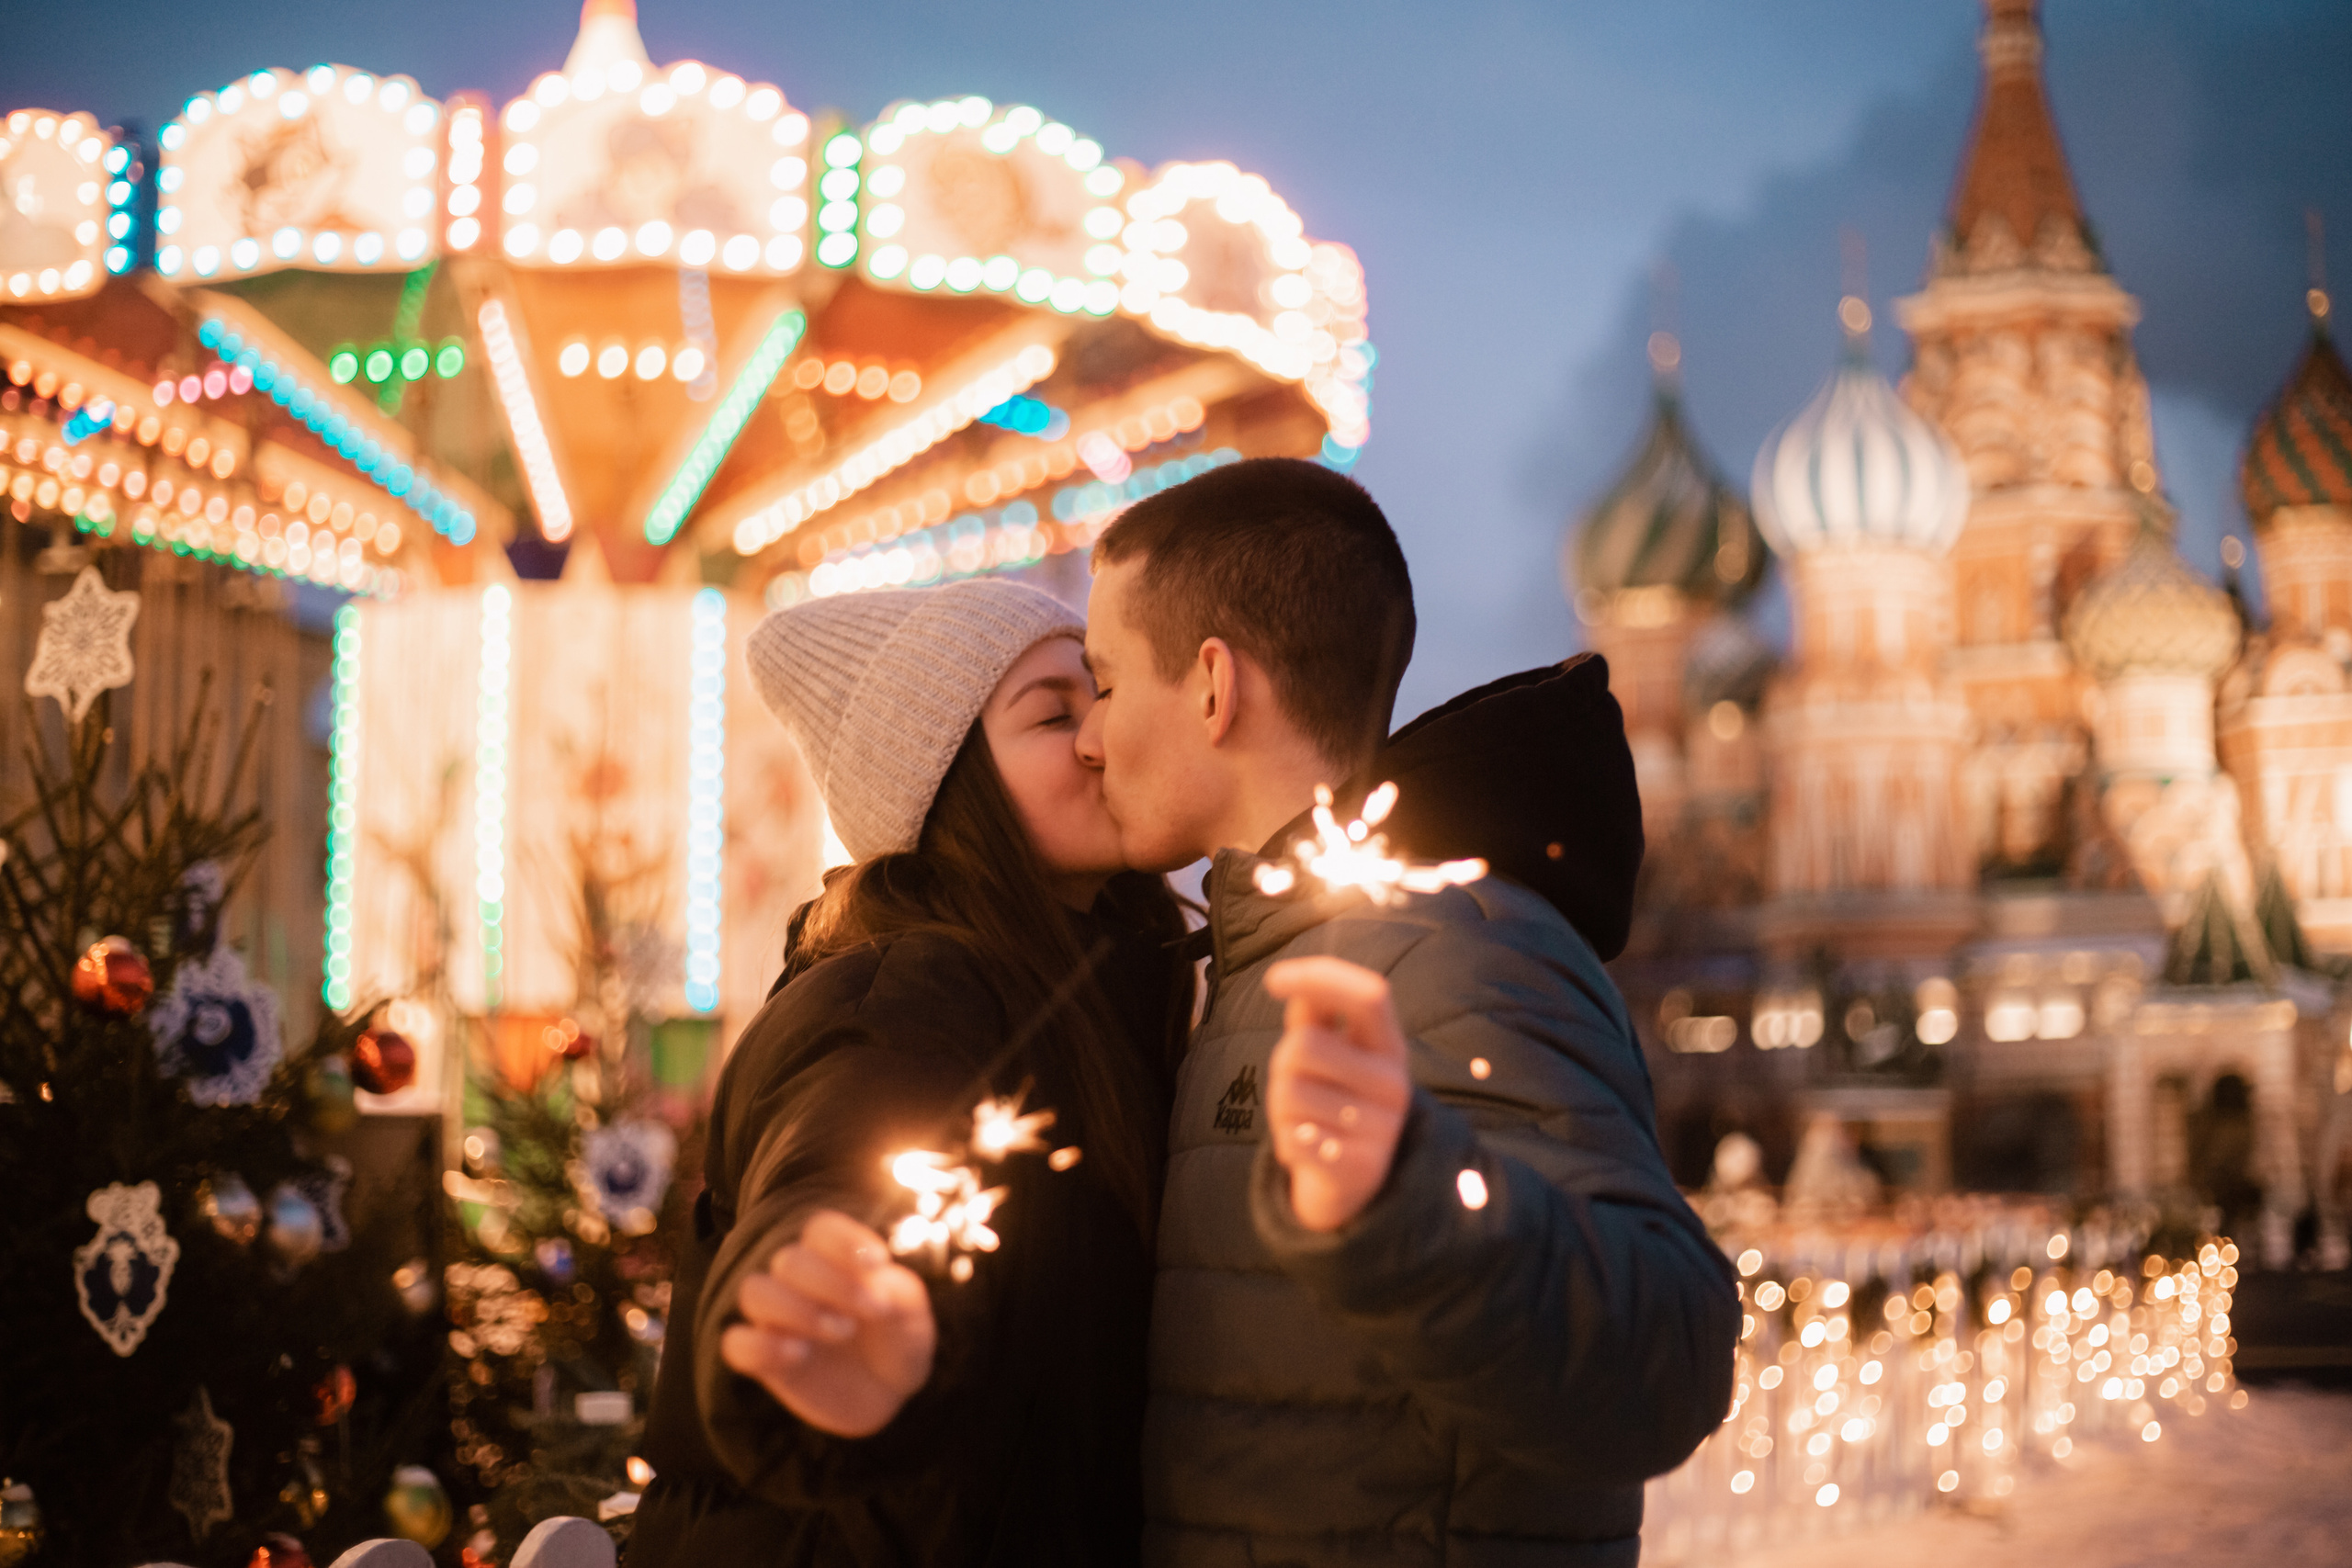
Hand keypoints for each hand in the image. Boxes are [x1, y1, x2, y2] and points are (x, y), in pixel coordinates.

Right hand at [719, 1209, 936, 1436]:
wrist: (888, 1391)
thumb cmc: (897, 1338)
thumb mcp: (910, 1312)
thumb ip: (893, 1291)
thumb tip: (870, 1287)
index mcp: (834, 1257)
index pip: (820, 1229)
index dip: (843, 1240)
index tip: (878, 1264)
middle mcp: (799, 1282)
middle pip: (788, 1260)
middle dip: (829, 1283)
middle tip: (866, 1313)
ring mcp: (777, 1320)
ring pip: (754, 1292)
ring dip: (794, 1309)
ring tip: (840, 1332)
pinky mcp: (765, 1360)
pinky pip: (736, 1344)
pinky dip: (761, 1346)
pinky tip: (799, 1354)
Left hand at [1262, 957, 1411, 1231]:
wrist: (1353, 1186)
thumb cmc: (1332, 1103)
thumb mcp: (1332, 1056)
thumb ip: (1315, 1017)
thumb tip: (1291, 981)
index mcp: (1390, 1048)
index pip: (1370, 996)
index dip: (1320, 977)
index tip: (1274, 979)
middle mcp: (1393, 1085)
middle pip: (1305, 1045)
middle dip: (1281, 1062)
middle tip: (1297, 1085)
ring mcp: (1380, 1129)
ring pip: (1288, 1092)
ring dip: (1279, 1108)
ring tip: (1303, 1121)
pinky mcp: (1358, 1168)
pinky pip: (1295, 1137)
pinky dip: (1287, 1140)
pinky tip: (1305, 1146)